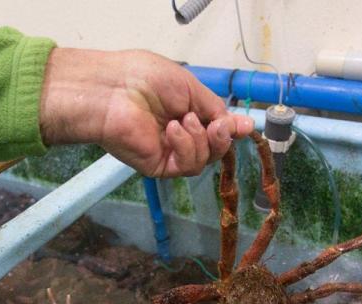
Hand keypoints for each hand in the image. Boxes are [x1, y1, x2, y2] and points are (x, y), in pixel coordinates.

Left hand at [39, 48, 254, 176]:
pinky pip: (187, 165)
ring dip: (201, 140)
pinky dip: (186, 147)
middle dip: (221, 137)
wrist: (114, 89)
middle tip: (217, 125)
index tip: (246, 126)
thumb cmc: (145, 78)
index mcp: (185, 113)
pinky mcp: (159, 166)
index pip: (215, 129)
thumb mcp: (190, 87)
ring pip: (204, 160)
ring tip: (183, 120)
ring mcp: (169, 153)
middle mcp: (178, 136)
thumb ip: (216, 109)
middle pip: (215, 149)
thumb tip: (247, 125)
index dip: (231, 129)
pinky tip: (173, 130)